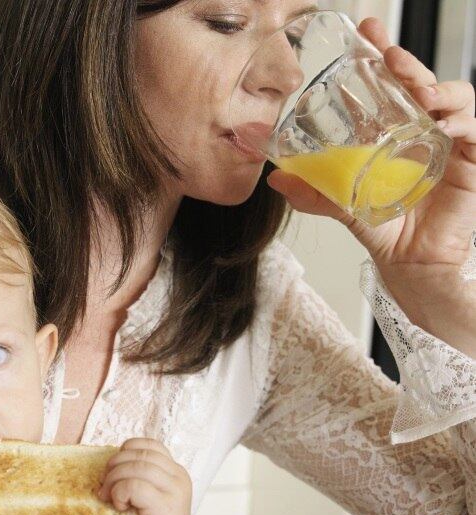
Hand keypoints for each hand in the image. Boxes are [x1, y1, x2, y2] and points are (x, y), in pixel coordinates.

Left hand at [97, 438, 193, 514]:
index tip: (114, 470)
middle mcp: (178, 477)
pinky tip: (120, 506)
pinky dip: (120, 492)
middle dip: (114, 466)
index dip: (125, 451)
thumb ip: (138, 476)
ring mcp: (174, 491)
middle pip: (139, 454)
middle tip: (104, 487)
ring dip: (114, 479)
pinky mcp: (165, 507)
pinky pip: (135, 485)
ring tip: (109, 497)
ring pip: (136, 466)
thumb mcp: (149, 496)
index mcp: (175, 471)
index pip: (148, 444)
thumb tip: (106, 465)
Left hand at [268, 17, 475, 274]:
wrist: (409, 264)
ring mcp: (450, 142)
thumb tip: (275, 177)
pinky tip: (441, 124)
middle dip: (405, 60)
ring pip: (454, 97)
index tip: (367, 32)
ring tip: (416, 89)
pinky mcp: (473, 160)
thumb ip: (313, 190)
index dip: (382, 55)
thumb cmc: (384, 229)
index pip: (391, 84)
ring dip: (436, 85)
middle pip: (421, 81)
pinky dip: (461, 122)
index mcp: (394, 132)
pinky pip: (474, 129)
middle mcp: (424, 130)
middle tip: (387, 50)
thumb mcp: (341, 205)